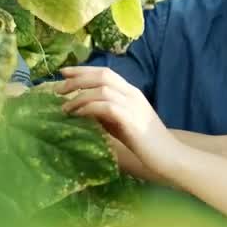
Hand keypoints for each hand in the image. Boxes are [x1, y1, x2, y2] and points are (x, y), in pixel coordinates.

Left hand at [58, 67, 180, 177]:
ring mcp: (132, 105)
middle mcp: (132, 94)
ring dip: (79, 96)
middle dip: (77, 79)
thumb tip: (82, 108)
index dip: (82, 70)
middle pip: (101, 75)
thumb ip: (106, 114)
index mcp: (131, 92)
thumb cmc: (145, 143)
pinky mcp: (131, 119)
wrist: (169, 156)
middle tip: (57, 89)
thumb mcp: (122, 123)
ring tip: (64, 107)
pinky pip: (106, 106)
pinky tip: (77, 115)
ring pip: (102, 88)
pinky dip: (88, 108)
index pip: (105, 72)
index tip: (63, 73)